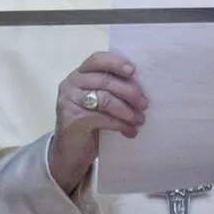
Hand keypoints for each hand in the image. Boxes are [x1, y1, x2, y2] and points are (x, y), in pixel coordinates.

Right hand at [48, 51, 146, 193]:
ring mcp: (69, 101)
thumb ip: (111, 89)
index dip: (116, 63)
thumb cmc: (89, 124)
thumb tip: (141, 87)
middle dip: (129, 91)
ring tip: (139, 119)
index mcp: (79, 75)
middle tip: (144, 103)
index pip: (97, 60)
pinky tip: (130, 131)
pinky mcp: (73, 120)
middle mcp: (71, 84)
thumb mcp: (98, 102)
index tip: (133, 71)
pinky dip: (121, 124)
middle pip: (105, 80)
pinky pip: (103, 118)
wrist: (70, 153)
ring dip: (127, 110)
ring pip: (105, 99)